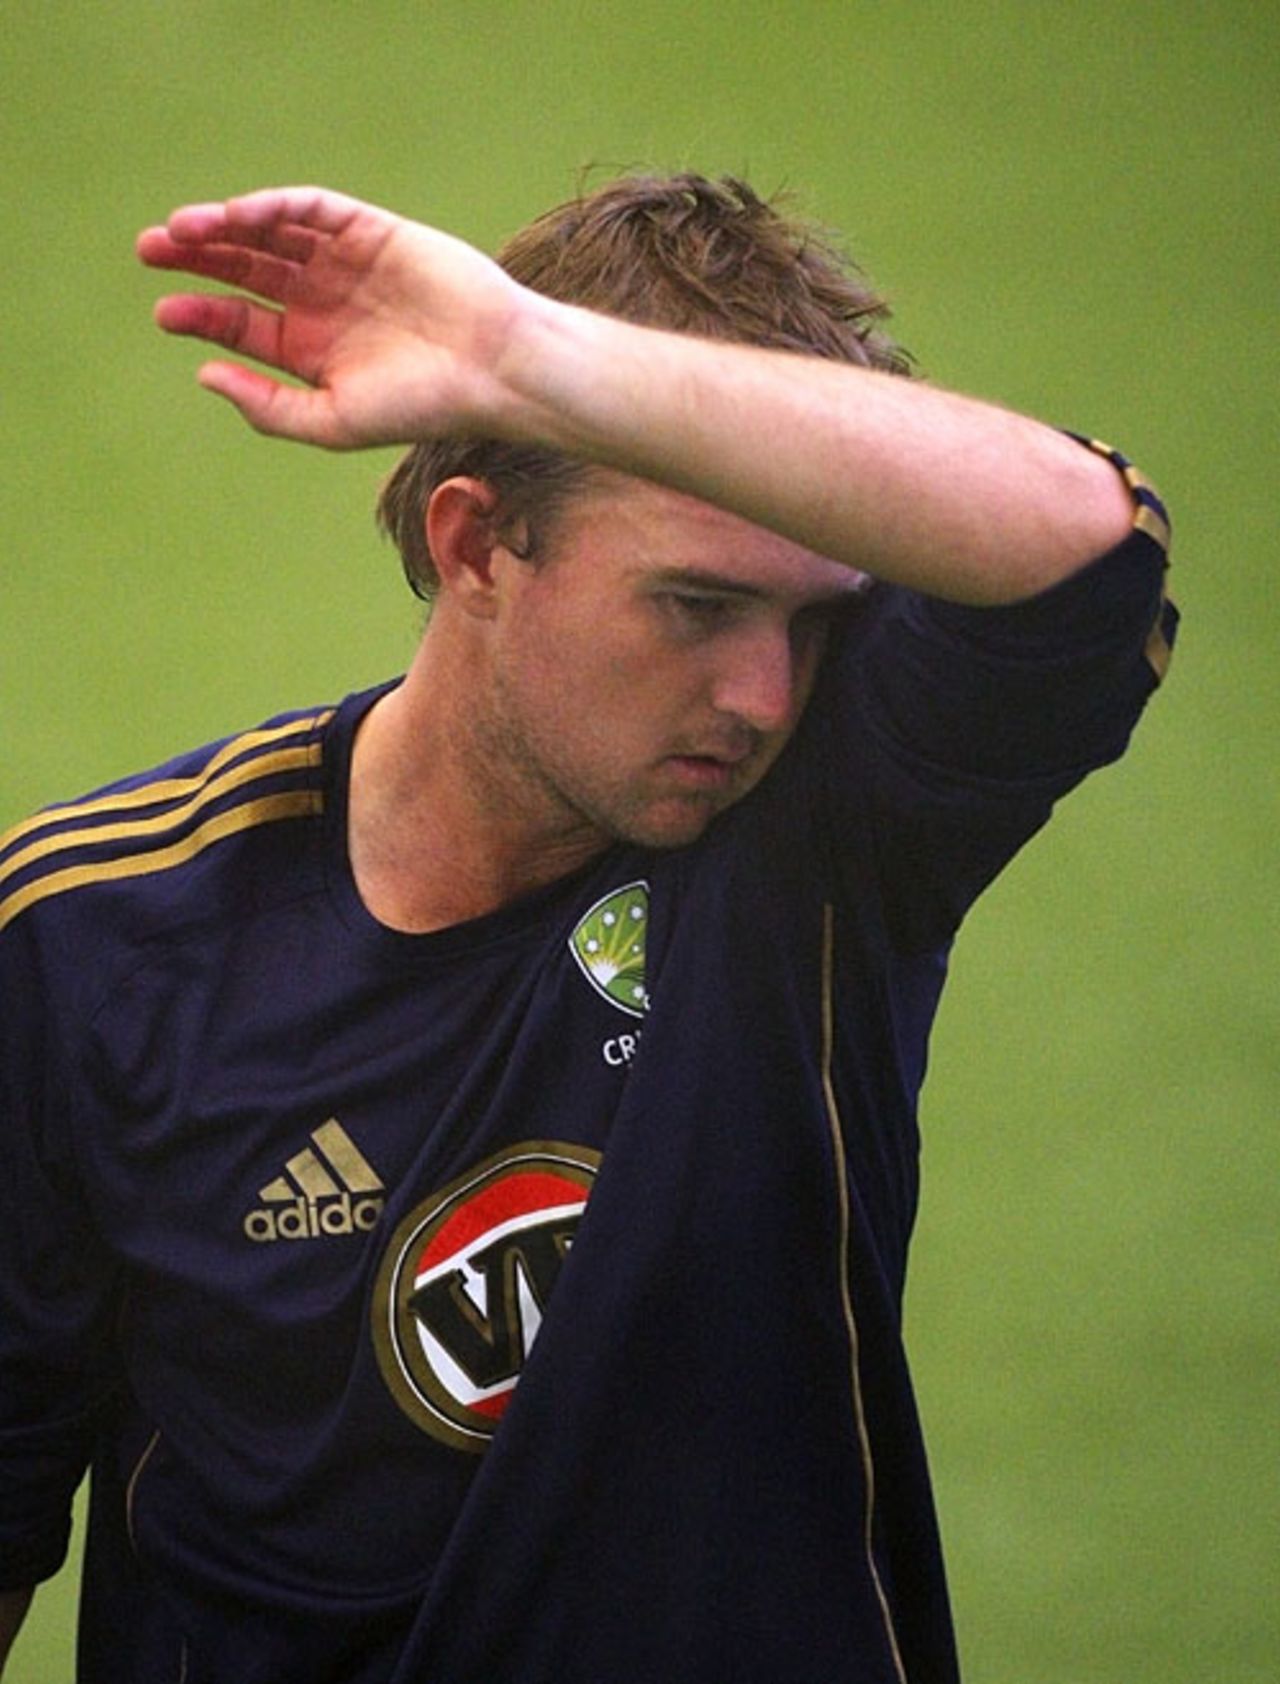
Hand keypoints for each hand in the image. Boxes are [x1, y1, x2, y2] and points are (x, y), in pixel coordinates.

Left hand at [137, 188, 530, 448]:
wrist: (492, 369)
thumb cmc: (421, 406)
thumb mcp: (332, 421)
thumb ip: (268, 407)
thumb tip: (204, 373)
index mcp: (312, 349)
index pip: (242, 322)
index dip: (200, 314)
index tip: (165, 313)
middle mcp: (323, 301)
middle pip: (245, 268)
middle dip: (197, 258)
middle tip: (149, 250)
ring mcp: (346, 262)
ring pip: (270, 232)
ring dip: (224, 227)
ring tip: (181, 231)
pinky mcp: (371, 229)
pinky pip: (310, 208)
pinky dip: (272, 207)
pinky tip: (237, 217)